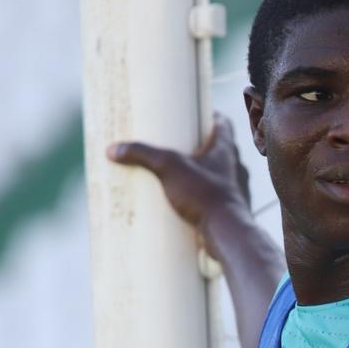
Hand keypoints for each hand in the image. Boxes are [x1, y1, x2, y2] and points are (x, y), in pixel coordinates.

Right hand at [107, 113, 252, 255]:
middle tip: (176, 144)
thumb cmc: (204, 195)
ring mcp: (234, 188)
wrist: (227, 233)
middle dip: (199, 145)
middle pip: (218, 148)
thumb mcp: (169, 168)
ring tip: (177, 173)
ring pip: (217, 173)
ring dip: (200, 171)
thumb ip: (143, 155)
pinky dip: (201, 195)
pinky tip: (186, 200)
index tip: (194, 114)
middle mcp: (234, 166)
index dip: (209, 116)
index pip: (223, 123)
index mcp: (225, 149)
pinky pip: (214, 196)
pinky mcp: (228, 209)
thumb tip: (113, 149)